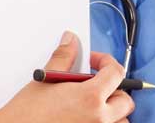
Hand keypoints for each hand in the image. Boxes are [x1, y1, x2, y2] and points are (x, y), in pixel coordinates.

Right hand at [0, 31, 134, 122]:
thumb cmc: (29, 113)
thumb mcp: (47, 79)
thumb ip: (64, 57)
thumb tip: (71, 41)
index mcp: (91, 98)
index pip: (117, 73)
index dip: (106, 62)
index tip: (94, 62)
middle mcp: (99, 119)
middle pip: (125, 101)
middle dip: (114, 88)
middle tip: (95, 83)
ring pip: (121, 121)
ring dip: (112, 110)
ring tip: (92, 103)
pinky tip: (86, 116)